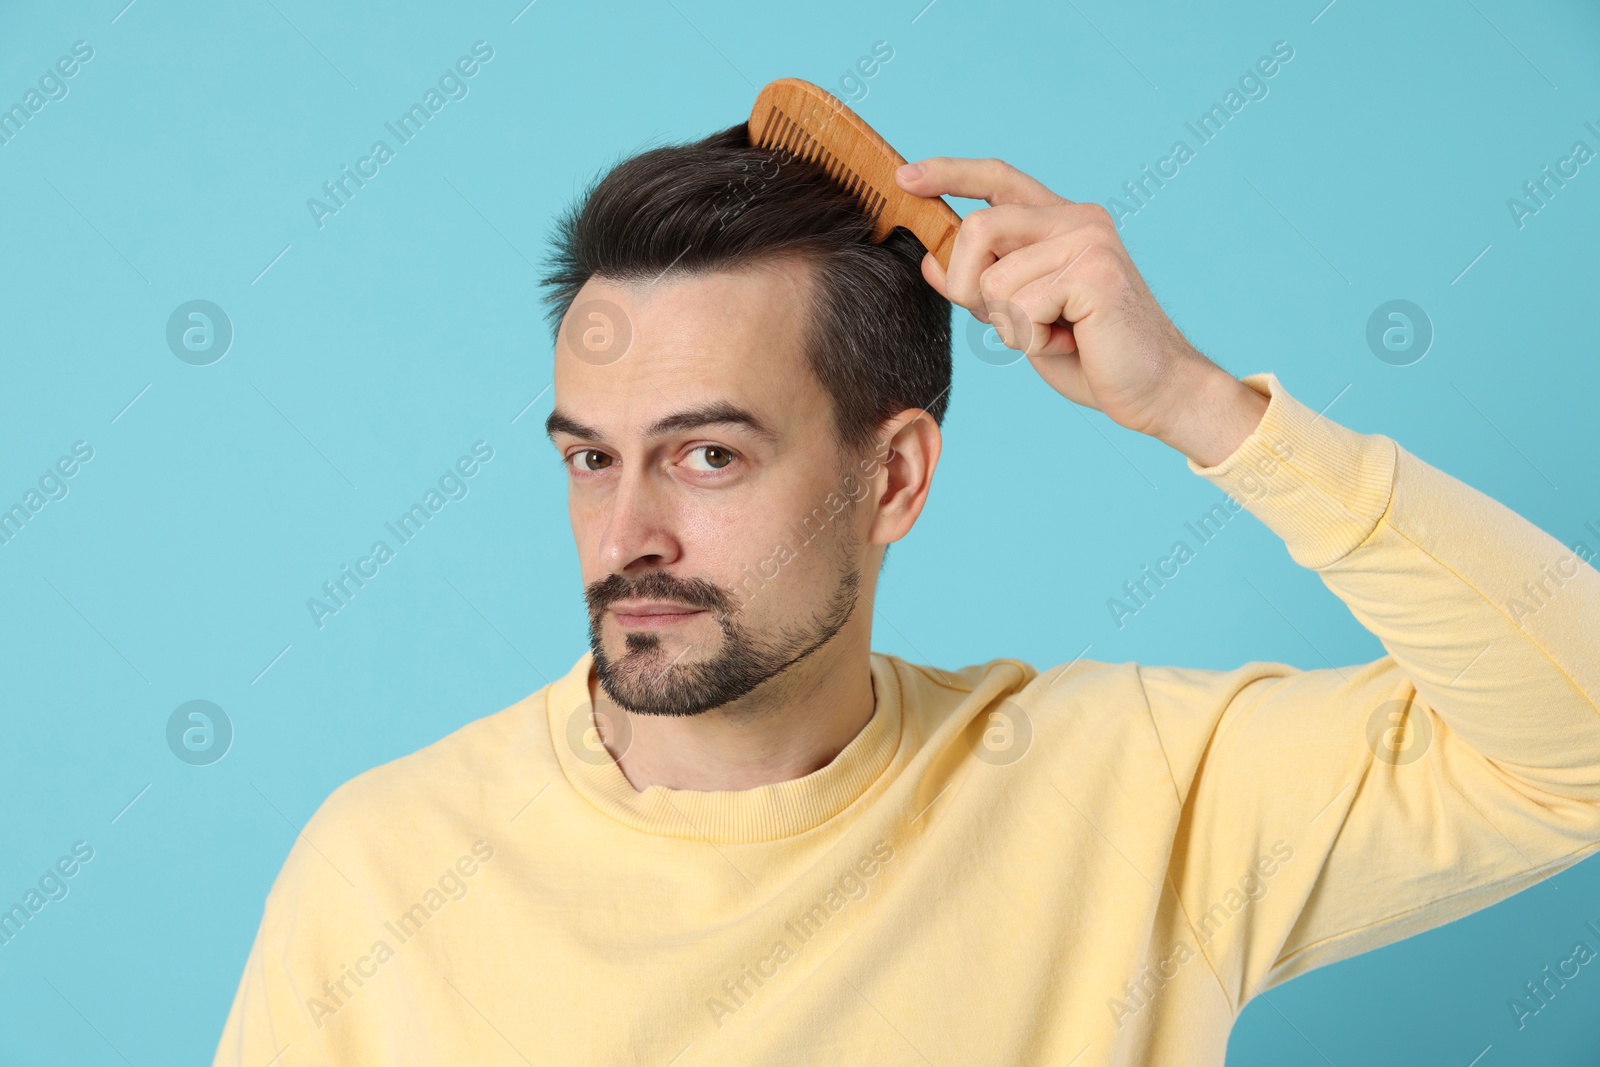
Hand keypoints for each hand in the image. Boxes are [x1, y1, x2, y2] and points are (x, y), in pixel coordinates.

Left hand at [893, 157, 1267, 465]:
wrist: (1156, 390)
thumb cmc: (1092, 355)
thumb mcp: (1022, 315)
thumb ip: (984, 282)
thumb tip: (931, 257)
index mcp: (1061, 222)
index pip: (998, 179)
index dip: (949, 174)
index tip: (906, 177)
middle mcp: (1076, 219)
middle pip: (976, 228)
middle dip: (967, 287)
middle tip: (1005, 322)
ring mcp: (1087, 240)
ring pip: (993, 279)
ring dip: (1009, 325)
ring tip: (1054, 335)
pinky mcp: (1093, 272)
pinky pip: (1019, 308)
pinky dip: (1031, 340)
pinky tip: (1070, 343)